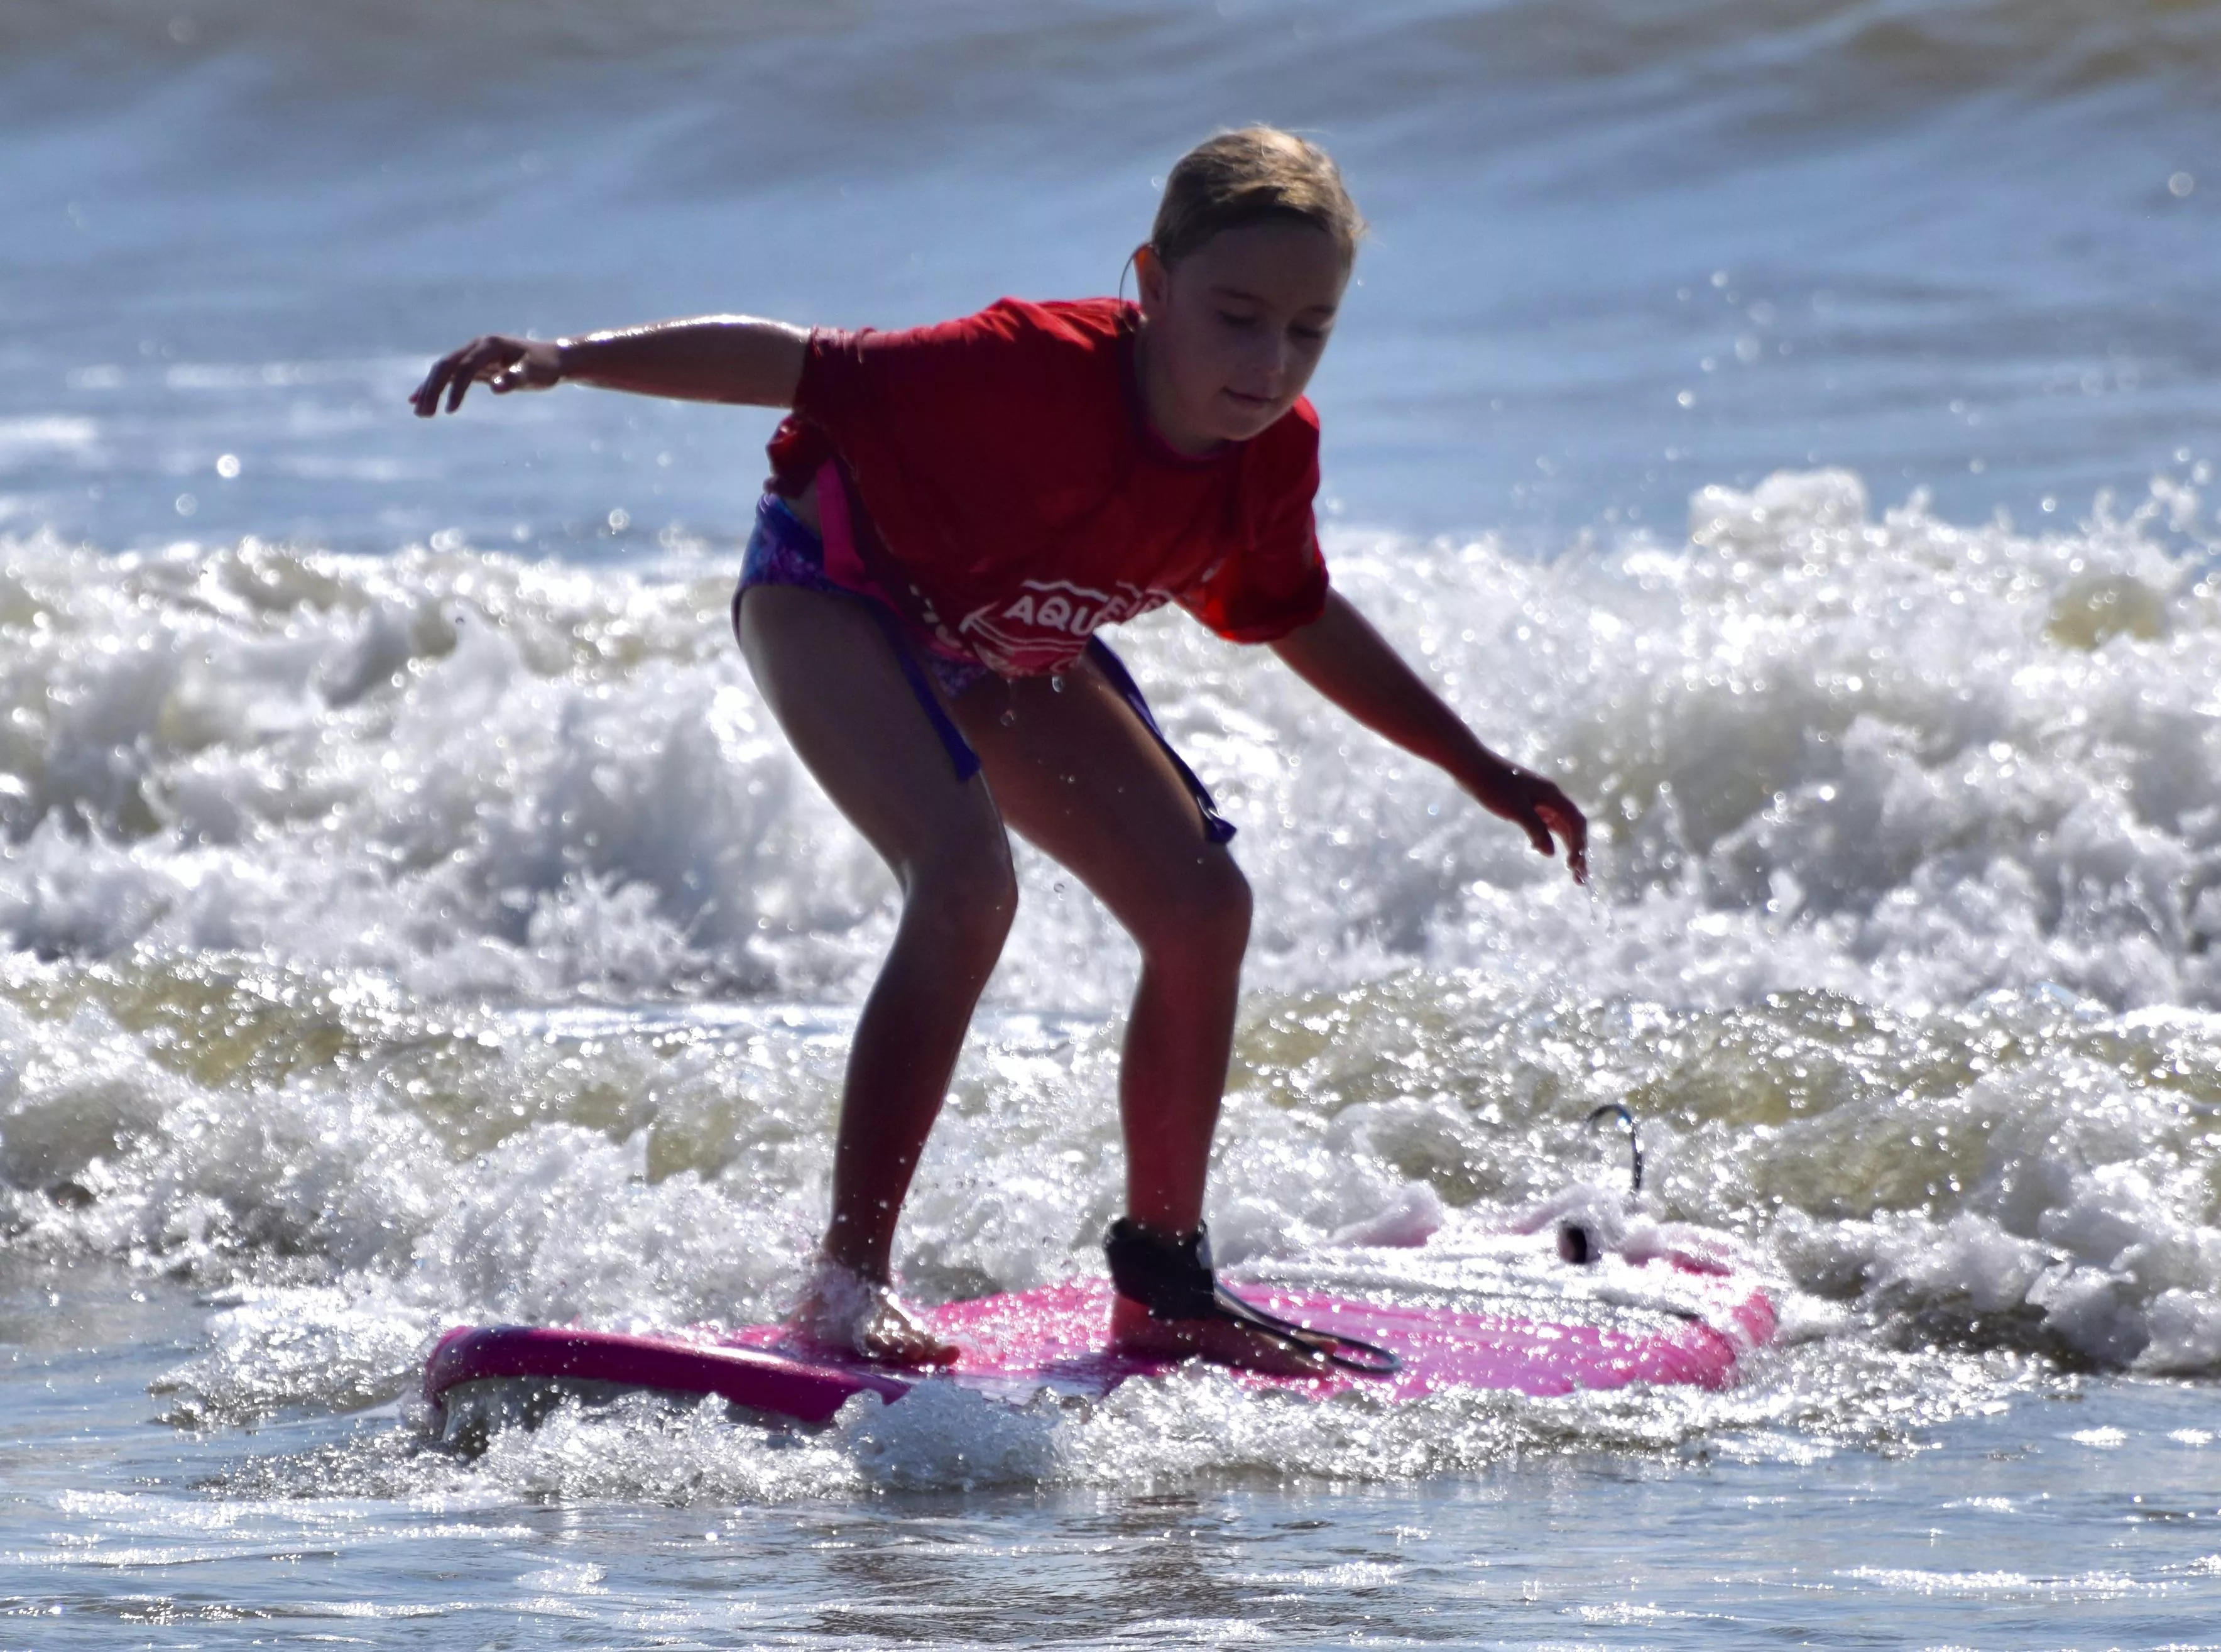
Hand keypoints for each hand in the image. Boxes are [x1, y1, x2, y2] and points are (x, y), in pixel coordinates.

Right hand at [408, 335, 563, 416]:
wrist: (554, 358)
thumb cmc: (546, 366)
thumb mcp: (536, 373)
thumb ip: (516, 377)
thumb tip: (496, 387)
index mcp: (490, 345)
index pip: (465, 367)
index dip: (456, 388)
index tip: (451, 411)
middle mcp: (478, 347)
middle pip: (446, 366)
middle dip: (433, 389)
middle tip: (424, 414)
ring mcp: (474, 355)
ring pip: (444, 370)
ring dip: (430, 390)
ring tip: (420, 414)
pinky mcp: (475, 365)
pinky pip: (450, 375)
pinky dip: (436, 387)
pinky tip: (419, 401)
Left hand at [1469, 760, 1588, 884]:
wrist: (1472, 767)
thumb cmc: (1493, 785)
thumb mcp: (1516, 809)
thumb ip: (1536, 830)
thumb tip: (1551, 854)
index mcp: (1553, 795)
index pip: (1575, 823)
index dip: (1578, 845)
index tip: (1574, 866)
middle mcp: (1551, 797)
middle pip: (1573, 827)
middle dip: (1578, 851)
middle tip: (1580, 878)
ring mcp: (1541, 800)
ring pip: (1561, 826)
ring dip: (1567, 847)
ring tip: (1572, 871)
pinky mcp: (1528, 804)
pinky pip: (1546, 823)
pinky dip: (1548, 838)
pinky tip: (1541, 850)